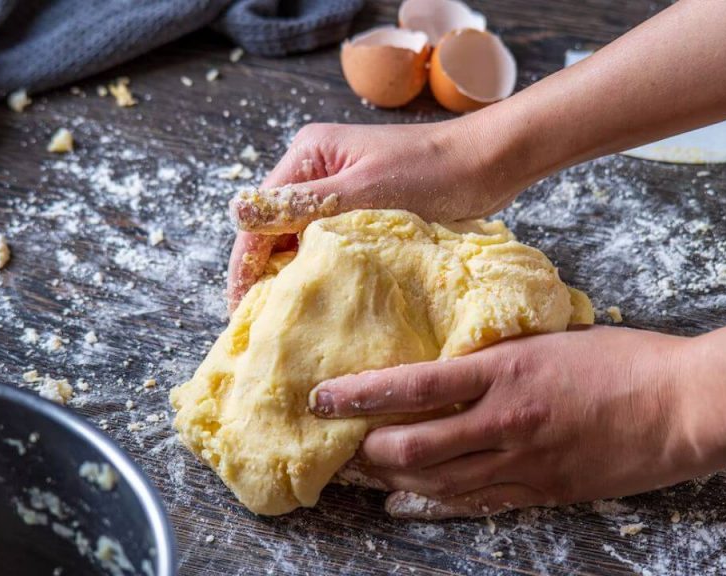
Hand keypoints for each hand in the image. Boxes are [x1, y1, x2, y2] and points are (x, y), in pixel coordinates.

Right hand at [226, 119, 516, 310]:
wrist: (488, 164)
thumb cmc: (432, 172)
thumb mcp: (363, 191)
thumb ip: (303, 204)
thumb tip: (237, 212)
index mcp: (308, 155)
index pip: (260, 216)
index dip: (245, 264)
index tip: (241, 309)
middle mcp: (316, 169)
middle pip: (274, 228)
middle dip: (265, 273)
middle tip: (261, 323)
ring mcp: (339, 189)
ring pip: (300, 239)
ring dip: (295, 274)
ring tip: (287, 320)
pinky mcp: (362, 208)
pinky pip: (329, 242)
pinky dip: (323, 268)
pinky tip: (323, 298)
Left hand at [309, 326, 718, 518]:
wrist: (683, 405)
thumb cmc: (624, 360)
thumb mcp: (550, 339)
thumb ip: (499, 356)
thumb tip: (454, 362)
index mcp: (505, 370)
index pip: (413, 384)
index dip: (360, 394)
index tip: (323, 397)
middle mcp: (505, 420)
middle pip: (413, 446)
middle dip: (367, 450)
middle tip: (341, 445)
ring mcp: (524, 462)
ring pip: (437, 482)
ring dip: (393, 480)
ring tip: (365, 474)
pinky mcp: (544, 491)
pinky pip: (476, 503)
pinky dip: (436, 502)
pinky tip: (409, 501)